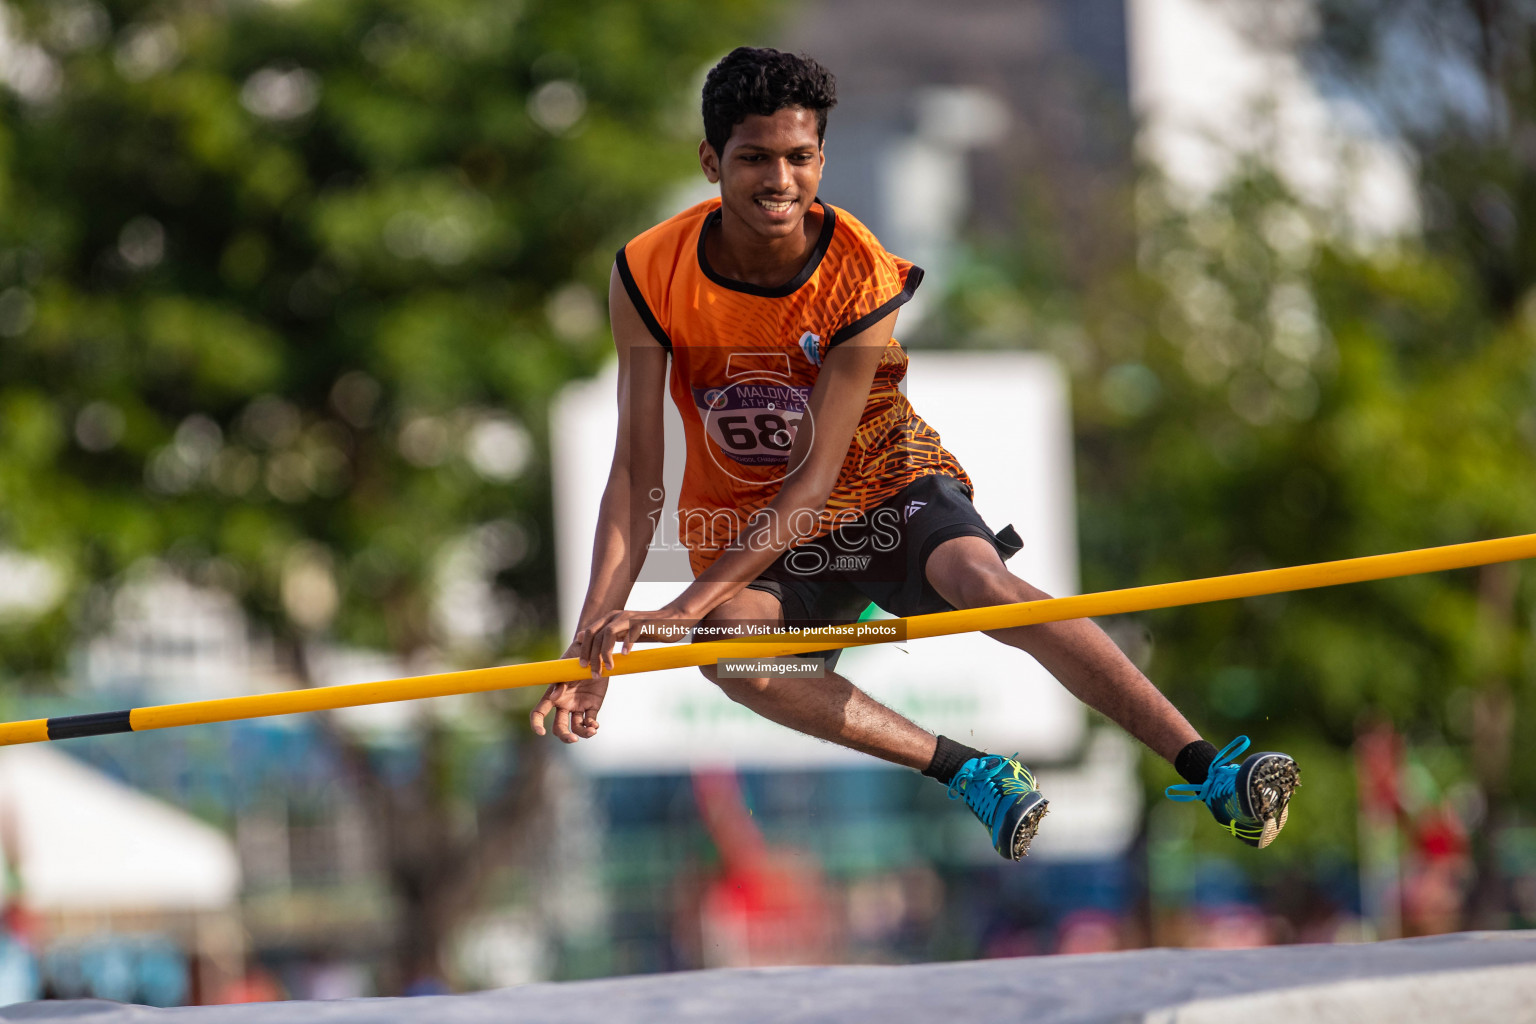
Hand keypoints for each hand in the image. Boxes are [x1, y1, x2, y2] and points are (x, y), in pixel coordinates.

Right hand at [530, 638, 610, 741]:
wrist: (594, 652)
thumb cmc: (576, 655)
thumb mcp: (567, 665)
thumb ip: (561, 679)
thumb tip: (555, 695)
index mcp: (553, 694)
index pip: (539, 712)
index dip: (536, 723)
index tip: (540, 732)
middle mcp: (564, 704)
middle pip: (559, 727)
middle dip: (564, 736)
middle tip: (573, 739)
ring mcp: (578, 706)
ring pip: (576, 728)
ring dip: (583, 733)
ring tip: (592, 730)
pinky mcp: (592, 706)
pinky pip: (590, 721)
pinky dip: (592, 726)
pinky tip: (595, 725)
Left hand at [574, 607, 694, 679]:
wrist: (671, 621)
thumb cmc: (646, 630)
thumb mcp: (623, 633)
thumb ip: (606, 636)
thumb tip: (582, 640)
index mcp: (610, 618)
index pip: (589, 632)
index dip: (584, 650)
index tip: (582, 667)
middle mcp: (616, 615)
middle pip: (596, 634)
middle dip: (592, 655)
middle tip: (594, 673)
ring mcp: (629, 617)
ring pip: (608, 633)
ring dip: (605, 652)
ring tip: (609, 667)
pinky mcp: (643, 622)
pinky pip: (631, 632)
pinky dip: (626, 644)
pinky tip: (625, 655)